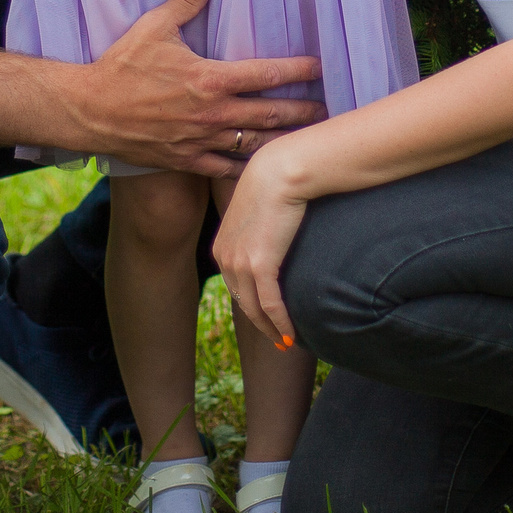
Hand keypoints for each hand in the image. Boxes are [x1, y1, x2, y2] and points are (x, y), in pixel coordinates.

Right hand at [71, 0, 324, 176]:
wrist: (89, 112)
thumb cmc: (121, 67)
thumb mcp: (154, 26)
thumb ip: (187, 0)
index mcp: (210, 79)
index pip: (267, 73)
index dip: (299, 70)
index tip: (321, 66)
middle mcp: (213, 113)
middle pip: (272, 114)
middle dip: (304, 111)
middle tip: (331, 109)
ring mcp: (202, 140)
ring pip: (255, 144)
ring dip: (284, 141)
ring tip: (309, 141)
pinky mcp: (187, 160)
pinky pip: (226, 169)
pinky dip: (249, 169)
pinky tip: (266, 169)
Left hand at [216, 143, 309, 345]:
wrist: (280, 171)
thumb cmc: (275, 183)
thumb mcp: (258, 209)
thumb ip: (258, 228)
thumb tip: (272, 232)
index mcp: (221, 246)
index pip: (235, 285)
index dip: (250, 304)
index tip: (265, 318)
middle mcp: (225, 258)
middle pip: (242, 301)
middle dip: (258, 323)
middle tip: (275, 338)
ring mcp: (240, 264)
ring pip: (255, 309)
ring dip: (270, 329)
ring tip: (284, 342)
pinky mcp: (260, 266)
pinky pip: (270, 305)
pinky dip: (280, 323)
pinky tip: (290, 335)